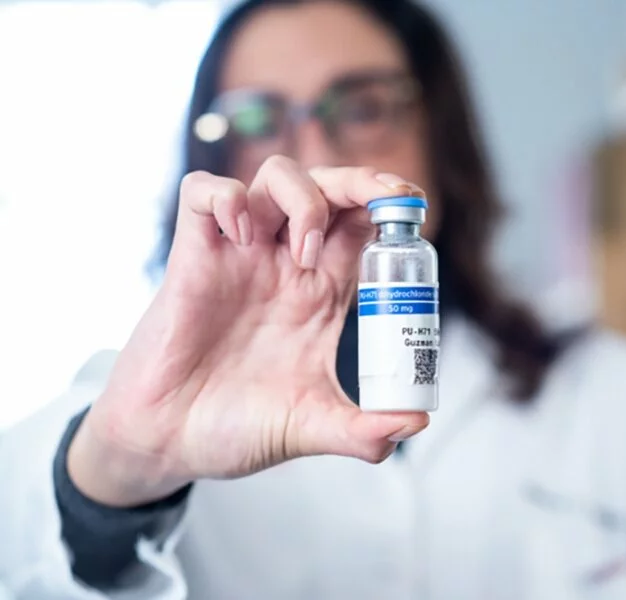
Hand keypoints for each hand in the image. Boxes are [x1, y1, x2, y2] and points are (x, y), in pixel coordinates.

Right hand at [68, 157, 428, 506]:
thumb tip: (417, 423)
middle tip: (381, 199)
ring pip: (274, 177)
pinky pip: (202, 193)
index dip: (388, 206)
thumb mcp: (310, 426)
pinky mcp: (192, 257)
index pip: (361, 226)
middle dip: (358, 180)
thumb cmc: (235, 429)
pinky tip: (240, 232)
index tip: (412, 207)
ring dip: (301, 196)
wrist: (168, 443)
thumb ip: (362, 431)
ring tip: (302, 252)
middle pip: (326, 188)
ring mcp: (239, 257)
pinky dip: (224, 195)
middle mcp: (284, 266)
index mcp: (320, 294)